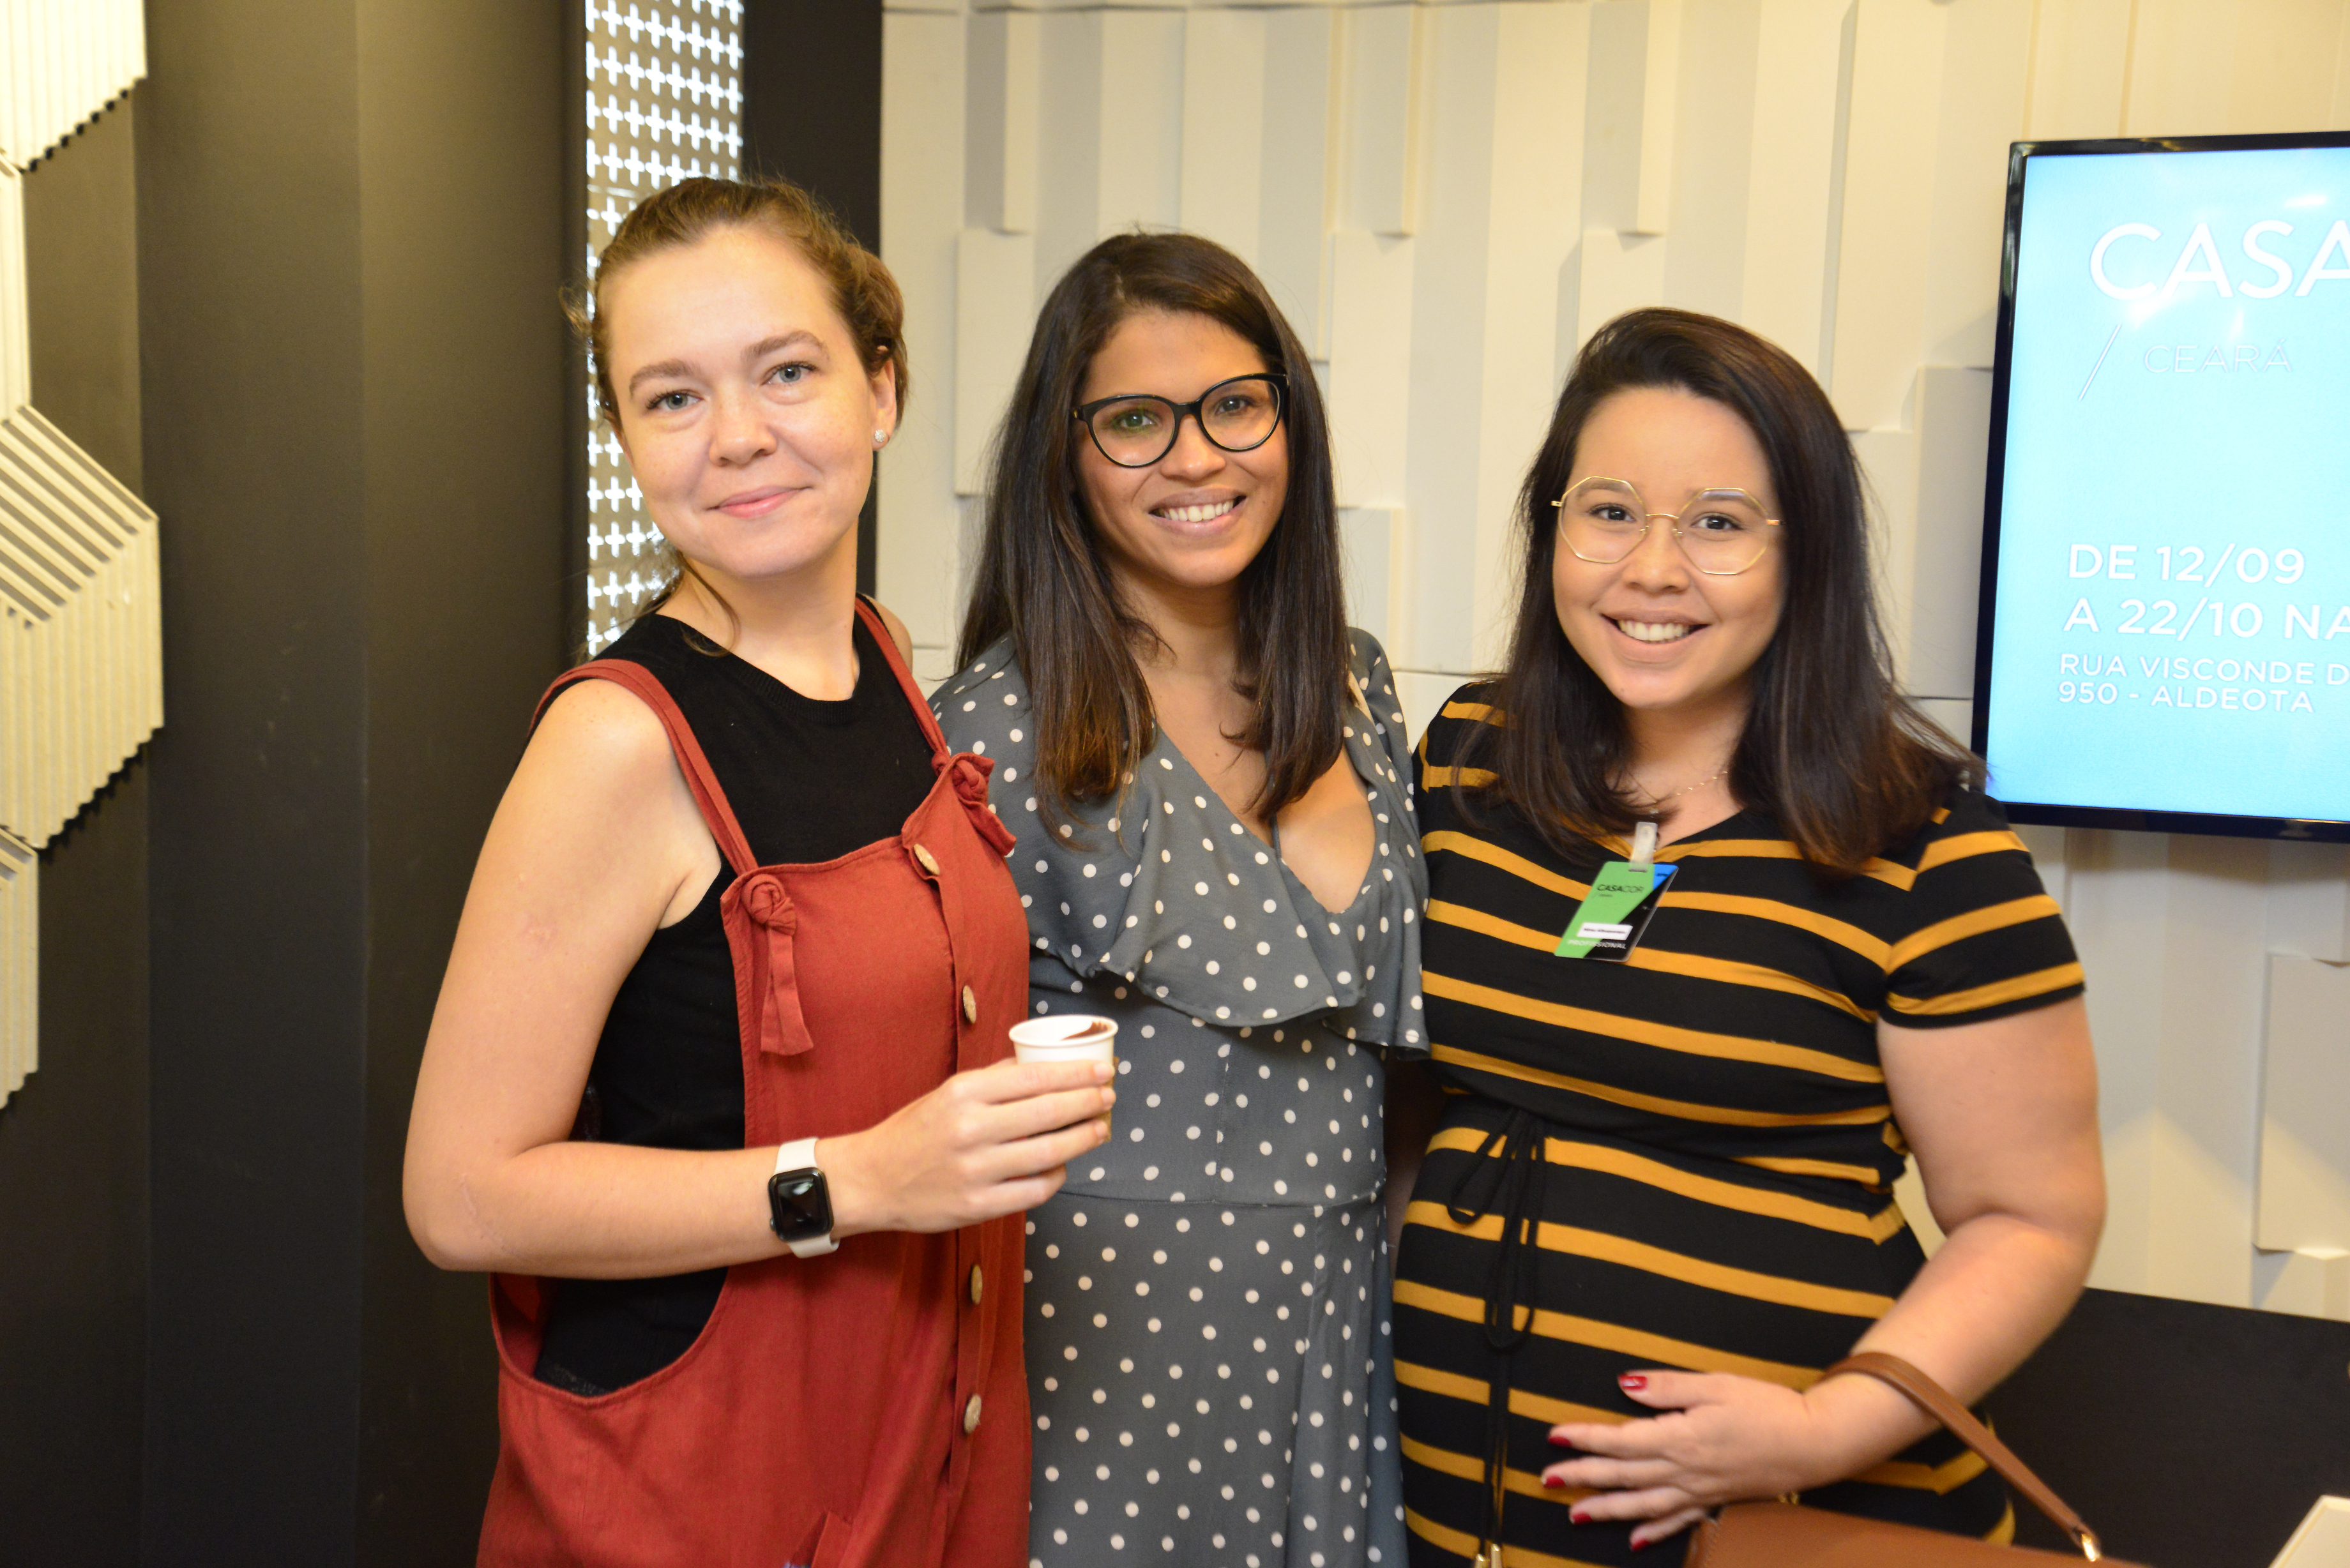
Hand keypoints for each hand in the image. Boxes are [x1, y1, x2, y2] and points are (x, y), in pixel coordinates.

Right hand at [822, 1057, 1113, 1236]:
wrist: (871, 1180)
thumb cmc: (914, 1132)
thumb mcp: (947, 1093)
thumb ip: (993, 1081)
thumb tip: (1041, 1067)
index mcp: (963, 1093)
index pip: (1034, 1078)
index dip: (1075, 1075)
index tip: (1103, 1072)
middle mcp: (970, 1129)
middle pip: (1048, 1113)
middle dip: (1088, 1102)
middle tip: (1109, 1097)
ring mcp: (975, 1171)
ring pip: (1048, 1153)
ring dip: (1083, 1139)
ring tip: (1100, 1129)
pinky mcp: (977, 1206)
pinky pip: (1033, 1191)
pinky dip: (1056, 1176)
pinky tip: (1065, 1165)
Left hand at [1540, 1371, 1848, 1549]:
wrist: (1815, 1442)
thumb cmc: (1767, 1406)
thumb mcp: (1715, 1384)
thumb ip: (1667, 1388)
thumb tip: (1625, 1384)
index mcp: (1680, 1437)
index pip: (1620, 1440)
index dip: (1585, 1438)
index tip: (1555, 1436)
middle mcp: (1685, 1470)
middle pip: (1623, 1475)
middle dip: (1582, 1477)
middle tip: (1547, 1479)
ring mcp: (1700, 1490)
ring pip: (1643, 1504)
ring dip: (1607, 1510)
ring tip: (1574, 1515)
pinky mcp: (1717, 1500)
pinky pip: (1679, 1521)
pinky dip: (1653, 1531)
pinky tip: (1634, 1540)